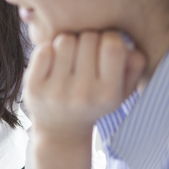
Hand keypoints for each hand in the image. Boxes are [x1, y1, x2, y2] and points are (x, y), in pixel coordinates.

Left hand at [23, 31, 146, 168]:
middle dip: (88, 40)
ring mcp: (56, 92)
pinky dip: (48, 50)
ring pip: (65, 40)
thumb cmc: (94, 101)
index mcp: (108, 94)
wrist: (60, 131)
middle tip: (85, 55)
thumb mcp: (122, 90)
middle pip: (88, 37)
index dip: (110, 38)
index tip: (104, 47)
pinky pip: (43, 50)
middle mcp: (83, 94)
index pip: (113, 44)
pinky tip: (52, 63)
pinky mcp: (33, 88)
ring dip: (68, 44)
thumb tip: (128, 44)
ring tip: (69, 59)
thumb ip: (135, 65)